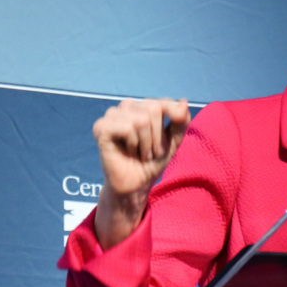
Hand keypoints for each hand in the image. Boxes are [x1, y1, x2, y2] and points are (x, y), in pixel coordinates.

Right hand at [92, 97, 189, 247]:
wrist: (136, 184)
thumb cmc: (153, 161)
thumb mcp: (173, 140)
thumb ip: (181, 121)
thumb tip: (184, 102)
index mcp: (142, 106)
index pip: (163, 102)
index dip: (172, 120)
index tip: (168, 141)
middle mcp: (127, 107)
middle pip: (153, 109)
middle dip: (157, 137)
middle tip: (151, 151)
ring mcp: (112, 115)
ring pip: (141, 120)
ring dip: (146, 144)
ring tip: (140, 153)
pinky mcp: (102, 127)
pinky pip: (127, 128)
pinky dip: (133, 144)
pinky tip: (128, 151)